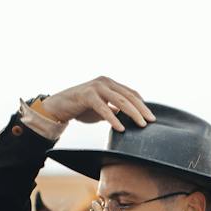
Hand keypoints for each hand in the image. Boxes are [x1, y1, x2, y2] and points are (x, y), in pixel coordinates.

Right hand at [39, 77, 155, 131]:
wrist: (59, 107)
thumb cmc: (82, 108)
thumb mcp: (102, 108)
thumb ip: (115, 110)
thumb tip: (130, 119)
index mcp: (110, 83)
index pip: (131, 93)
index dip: (142, 105)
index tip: (151, 117)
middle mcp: (105, 82)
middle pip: (129, 96)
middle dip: (141, 109)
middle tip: (151, 121)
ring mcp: (96, 87)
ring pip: (120, 100)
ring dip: (132, 113)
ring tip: (141, 124)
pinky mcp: (87, 95)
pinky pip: (104, 108)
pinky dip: (113, 119)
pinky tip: (120, 128)